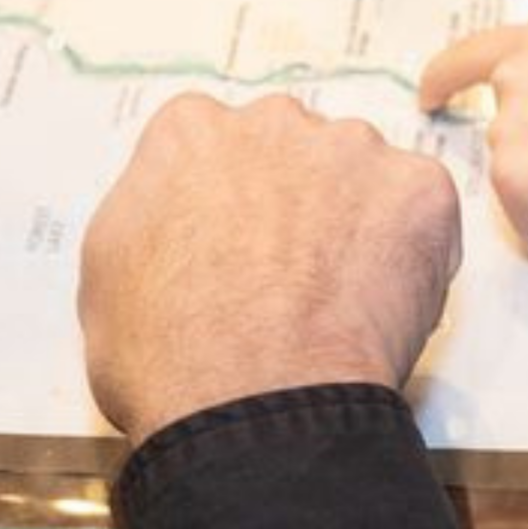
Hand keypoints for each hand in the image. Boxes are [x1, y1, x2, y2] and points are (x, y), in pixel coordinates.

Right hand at [79, 92, 459, 450]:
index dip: (226, 197)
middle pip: (289, 148)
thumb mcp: (106, 272)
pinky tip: (382, 304)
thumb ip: (144, 212)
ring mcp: (350, 149)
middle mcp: (272, 120)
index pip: (213, 141)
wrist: (252, 408)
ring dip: (352, 220)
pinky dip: (412, 250)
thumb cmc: (168, 358)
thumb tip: (170, 213)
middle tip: (288, 276)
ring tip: (338, 299)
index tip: (232, 240)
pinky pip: (421, 209)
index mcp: (190, 131)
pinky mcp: (417, 189)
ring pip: (358, 173)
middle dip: (293, 199)